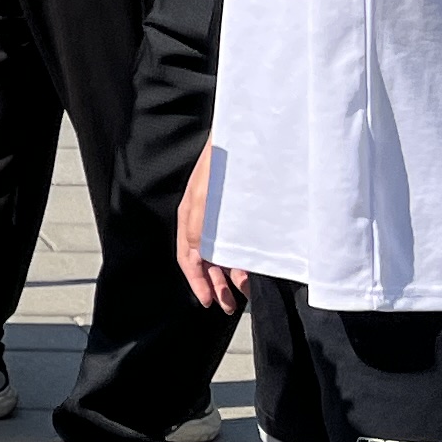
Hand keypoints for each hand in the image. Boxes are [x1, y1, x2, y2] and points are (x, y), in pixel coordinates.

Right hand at [177, 144, 248, 312]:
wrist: (247, 136)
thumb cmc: (222, 165)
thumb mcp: (205, 199)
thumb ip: (199, 230)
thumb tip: (198, 258)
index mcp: (190, 217)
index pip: (188, 258)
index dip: (197, 282)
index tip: (210, 302)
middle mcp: (204, 219)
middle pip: (206, 260)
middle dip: (216, 284)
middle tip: (230, 306)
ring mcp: (222, 215)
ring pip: (223, 253)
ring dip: (232, 275)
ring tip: (245, 292)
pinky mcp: (240, 211)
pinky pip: (238, 240)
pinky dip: (244, 257)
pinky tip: (254, 266)